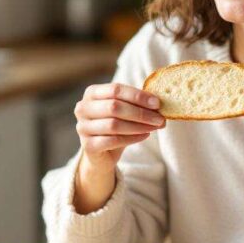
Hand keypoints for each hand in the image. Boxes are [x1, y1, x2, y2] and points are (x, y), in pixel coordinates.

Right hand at [72, 83, 164, 213]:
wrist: (102, 153)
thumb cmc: (115, 125)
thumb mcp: (124, 110)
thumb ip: (137, 104)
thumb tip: (159, 104)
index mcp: (92, 93)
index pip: (115, 89)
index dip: (138, 96)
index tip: (157, 103)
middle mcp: (83, 108)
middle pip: (114, 107)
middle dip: (141, 113)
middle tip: (160, 118)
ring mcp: (83, 127)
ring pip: (114, 125)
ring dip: (138, 126)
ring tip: (154, 127)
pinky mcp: (88, 145)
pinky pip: (113, 141)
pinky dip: (132, 138)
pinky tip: (144, 136)